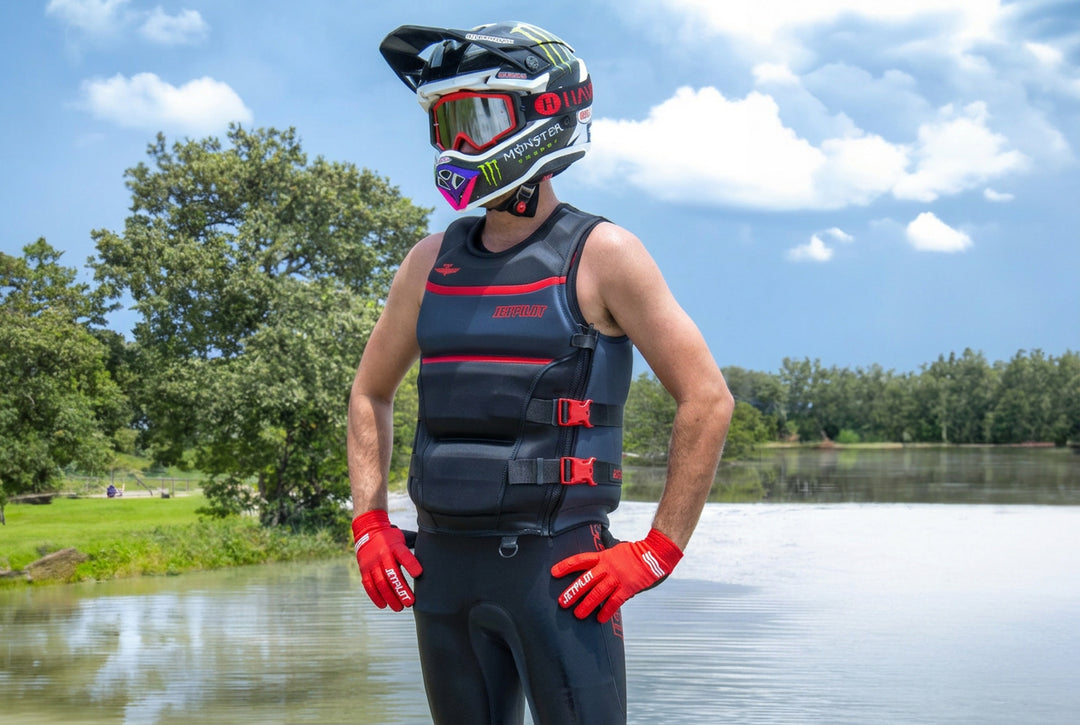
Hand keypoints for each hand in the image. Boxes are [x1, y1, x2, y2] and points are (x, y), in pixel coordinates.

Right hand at [352, 510, 422, 610]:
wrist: (368, 531)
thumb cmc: (392, 537)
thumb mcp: (404, 536)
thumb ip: (417, 544)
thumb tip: (436, 549)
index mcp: (395, 546)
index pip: (403, 555)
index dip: (410, 564)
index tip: (419, 574)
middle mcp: (383, 554)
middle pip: (391, 573)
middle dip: (401, 589)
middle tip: (410, 602)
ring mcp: (372, 563)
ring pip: (380, 582)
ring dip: (389, 597)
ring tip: (399, 607)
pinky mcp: (364, 570)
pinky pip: (368, 585)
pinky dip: (375, 597)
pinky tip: (383, 605)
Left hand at [551, 528, 682, 622]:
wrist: (655, 553)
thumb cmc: (636, 551)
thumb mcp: (617, 546)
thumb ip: (606, 548)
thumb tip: (599, 540)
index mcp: (604, 557)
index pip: (581, 560)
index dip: (566, 566)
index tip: (554, 573)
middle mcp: (608, 567)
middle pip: (586, 580)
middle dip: (573, 592)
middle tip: (562, 602)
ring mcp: (618, 578)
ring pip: (598, 593)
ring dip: (587, 605)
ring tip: (578, 615)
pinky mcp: (628, 587)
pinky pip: (615, 601)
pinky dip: (607, 611)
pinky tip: (601, 619)